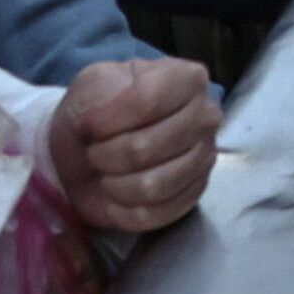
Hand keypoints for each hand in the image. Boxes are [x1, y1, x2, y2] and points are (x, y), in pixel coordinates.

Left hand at [48, 58, 219, 232]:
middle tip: (95, 151)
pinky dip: (123, 210)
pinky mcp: (193, 197)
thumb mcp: (91, 83)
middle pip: (145, 147)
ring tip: (106, 172)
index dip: (108, 118)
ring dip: (114, 184)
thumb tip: (102, 114)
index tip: (88, 123)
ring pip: (152, 186)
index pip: (147, 99)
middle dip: (106, 154)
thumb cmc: (98, 110)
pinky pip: (154, 215)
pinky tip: (115, 196)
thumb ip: (98, 90)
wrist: (94, 148)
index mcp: (187, 78)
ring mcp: (203, 159)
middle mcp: (205, 116)